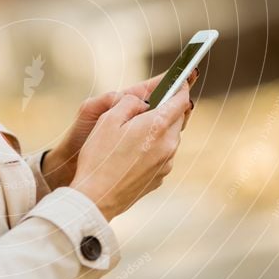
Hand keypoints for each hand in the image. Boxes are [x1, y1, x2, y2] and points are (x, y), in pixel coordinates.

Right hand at [41, 68, 198, 189]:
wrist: (96, 198)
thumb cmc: (98, 157)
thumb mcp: (107, 119)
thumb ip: (129, 103)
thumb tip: (143, 101)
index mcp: (156, 126)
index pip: (181, 100)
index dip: (181, 87)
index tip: (181, 80)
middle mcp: (168, 145)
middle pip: (177, 119)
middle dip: (168, 110)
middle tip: (151, 106)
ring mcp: (166, 164)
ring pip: (170, 139)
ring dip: (159, 131)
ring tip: (135, 133)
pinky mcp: (159, 178)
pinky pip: (162, 156)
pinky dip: (153, 149)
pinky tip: (132, 154)